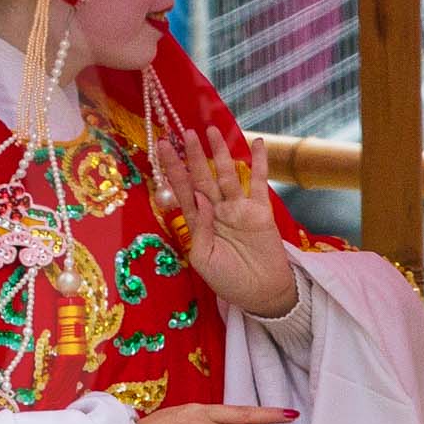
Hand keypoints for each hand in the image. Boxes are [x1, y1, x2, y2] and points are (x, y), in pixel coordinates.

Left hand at [154, 128, 298, 317]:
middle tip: (185, 132)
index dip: (173, 169)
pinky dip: (259, 163)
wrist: (260, 293)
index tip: (163, 147)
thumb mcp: (203, 259)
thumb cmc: (227, 280)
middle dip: (193, 155)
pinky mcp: (260, 211)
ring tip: (212, 130)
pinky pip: (258, 182)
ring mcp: (238, 208)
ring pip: (227, 175)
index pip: (183, 190)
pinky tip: (257, 143)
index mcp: (198, 222)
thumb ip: (199, 228)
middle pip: (202, 177)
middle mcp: (216, 210)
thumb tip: (199, 199)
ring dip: (220, 153)